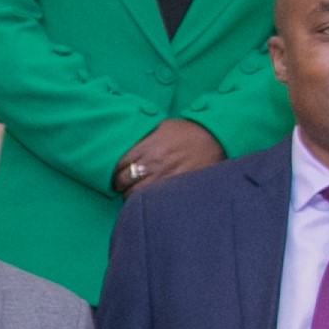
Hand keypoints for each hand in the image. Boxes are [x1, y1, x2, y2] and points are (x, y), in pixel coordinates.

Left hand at [112, 119, 227, 191]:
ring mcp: (165, 177)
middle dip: (120, 185)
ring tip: (132, 195)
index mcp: (148, 147)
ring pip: (137, 194)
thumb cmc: (187, 131)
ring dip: (131, 196)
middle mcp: (154, 163)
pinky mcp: (176, 186)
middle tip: (121, 187)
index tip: (116, 174)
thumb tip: (129, 147)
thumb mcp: (162, 127)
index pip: (120, 164)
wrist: (214, 137)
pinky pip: (155, 198)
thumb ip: (144, 139)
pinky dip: (148, 201)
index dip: (115, 171)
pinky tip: (148, 199)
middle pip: (125, 181)